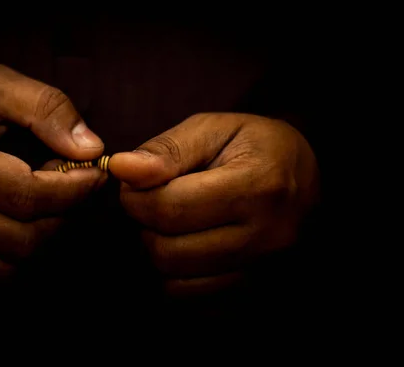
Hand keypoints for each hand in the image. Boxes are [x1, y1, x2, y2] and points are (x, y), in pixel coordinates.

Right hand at [0, 63, 105, 279]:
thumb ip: (46, 108)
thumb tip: (90, 149)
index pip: (21, 193)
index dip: (71, 190)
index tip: (95, 174)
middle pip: (18, 238)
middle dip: (63, 216)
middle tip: (77, 188)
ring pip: (5, 265)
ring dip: (43, 239)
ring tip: (51, 204)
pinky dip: (17, 254)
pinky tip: (23, 221)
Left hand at [110, 113, 318, 296]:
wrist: (305, 175)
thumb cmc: (255, 146)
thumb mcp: (213, 129)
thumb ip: (166, 150)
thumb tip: (122, 168)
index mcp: (258, 186)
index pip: (169, 208)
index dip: (135, 197)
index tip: (135, 185)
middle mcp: (267, 236)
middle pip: (168, 251)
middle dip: (145, 226)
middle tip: (155, 203)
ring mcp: (265, 270)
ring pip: (176, 282)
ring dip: (161, 252)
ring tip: (174, 223)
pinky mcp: (257, 291)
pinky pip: (194, 299)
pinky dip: (179, 276)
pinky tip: (189, 245)